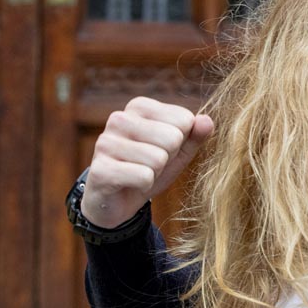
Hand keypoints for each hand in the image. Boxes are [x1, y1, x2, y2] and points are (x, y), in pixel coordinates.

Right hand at [81, 96, 214, 227]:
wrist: (118, 200)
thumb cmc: (151, 168)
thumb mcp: (180, 151)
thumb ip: (195, 135)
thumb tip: (207, 121)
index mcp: (139, 106)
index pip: (184, 119)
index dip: (180, 142)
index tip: (161, 149)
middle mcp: (119, 118)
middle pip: (172, 138)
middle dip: (168, 158)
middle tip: (151, 164)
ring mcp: (105, 143)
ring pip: (158, 159)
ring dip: (155, 172)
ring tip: (139, 172)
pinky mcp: (100, 169)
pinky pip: (144, 176)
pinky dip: (144, 185)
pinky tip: (129, 184)